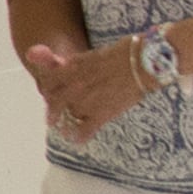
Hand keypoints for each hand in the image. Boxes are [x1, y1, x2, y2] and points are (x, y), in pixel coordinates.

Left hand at [26, 38, 153, 145]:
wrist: (144, 63)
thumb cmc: (124, 52)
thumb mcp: (93, 53)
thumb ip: (73, 62)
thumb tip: (54, 62)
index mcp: (71, 69)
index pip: (48, 82)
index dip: (49, 88)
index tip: (51, 93)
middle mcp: (74, 86)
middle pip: (55, 102)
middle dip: (54, 108)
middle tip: (54, 115)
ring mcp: (86, 102)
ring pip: (70, 115)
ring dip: (69, 119)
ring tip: (70, 125)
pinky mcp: (101, 114)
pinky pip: (84, 130)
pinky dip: (79, 136)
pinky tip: (77, 140)